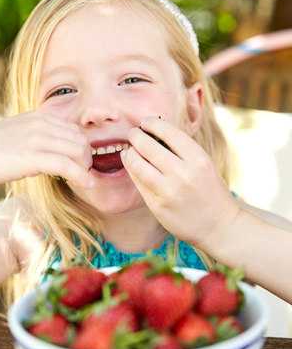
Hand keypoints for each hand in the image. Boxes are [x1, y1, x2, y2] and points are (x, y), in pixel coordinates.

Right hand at [0, 111, 92, 187]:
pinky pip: (67, 165)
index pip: (75, 130)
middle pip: (81, 140)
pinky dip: (81, 176)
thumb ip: (39, 138)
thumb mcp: (20, 135)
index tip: (82, 163)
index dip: (83, 148)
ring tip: (83, 180)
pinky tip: (87, 185)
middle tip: (84, 173)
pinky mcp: (32, 157)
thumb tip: (57, 151)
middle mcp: (41, 124)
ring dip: (86, 168)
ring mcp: (37, 139)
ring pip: (78, 151)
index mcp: (40, 117)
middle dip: (87, 159)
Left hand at [121, 117, 240, 250]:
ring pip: (137, 164)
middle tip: (133, 134)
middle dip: (136, 136)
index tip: (145, 122)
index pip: (169, 132)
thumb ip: (182, 150)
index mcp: (199, 159)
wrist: (219, 226)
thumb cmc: (210, 191)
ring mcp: (169, 192)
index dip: (152, 123)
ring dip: (129, 153)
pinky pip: (139, 183)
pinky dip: (132, 171)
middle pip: (148, 146)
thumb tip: (153, 133)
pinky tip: (132, 165)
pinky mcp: (158, 206)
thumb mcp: (204, 165)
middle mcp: (184, 174)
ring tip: (129, 150)